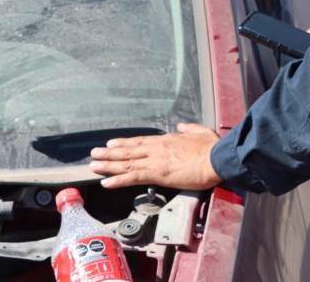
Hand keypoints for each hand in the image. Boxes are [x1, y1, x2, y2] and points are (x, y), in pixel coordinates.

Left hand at [89, 123, 222, 189]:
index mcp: (166, 140)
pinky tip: (106, 182)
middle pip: (128, 151)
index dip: (124, 143)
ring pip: (126, 163)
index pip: (140, 141)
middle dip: (109, 153)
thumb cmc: (211, 147)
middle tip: (93, 154)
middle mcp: (157, 149)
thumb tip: (182, 125)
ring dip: (108, 165)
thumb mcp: (200, 131)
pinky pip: (133, 177)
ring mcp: (155, 161)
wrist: (216, 158)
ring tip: (93, 166)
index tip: (111, 144)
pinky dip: (118, 179)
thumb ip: (189, 128)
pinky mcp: (158, 174)